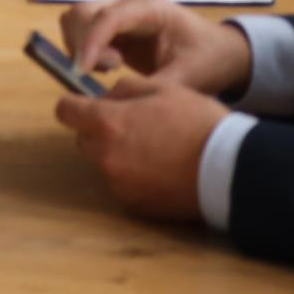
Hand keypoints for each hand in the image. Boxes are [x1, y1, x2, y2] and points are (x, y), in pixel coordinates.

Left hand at [55, 74, 225, 223]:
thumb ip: (125, 88)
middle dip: (100, 131)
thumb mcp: (164, 89)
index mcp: (108, 123)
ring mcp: (118, 184)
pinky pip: (123, 185)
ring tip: (154, 148)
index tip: (86, 105)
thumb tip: (107, 96)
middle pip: (84, 140)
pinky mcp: (134, 205)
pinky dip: (134, 177)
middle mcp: (105, 156)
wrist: (228, 168)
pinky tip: (162, 170)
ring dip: (118, 154)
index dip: (75, 105)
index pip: (66, 111)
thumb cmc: (198, 122)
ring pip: (105, 163)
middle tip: (133, 125)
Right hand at [60, 0, 251, 94]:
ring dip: (81, 46)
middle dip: (82, 44)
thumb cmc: (209, 60)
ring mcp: (120, 13)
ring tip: (110, 68)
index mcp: (150, 8)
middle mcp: (130, 4)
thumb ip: (151, 89)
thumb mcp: (187, 78)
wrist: (222, 53)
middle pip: (83, 12)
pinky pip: (84, 32)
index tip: (84, 71)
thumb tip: (114, 104)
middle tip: (108, 70)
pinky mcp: (115, 27)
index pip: (108, 17)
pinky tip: (110, 67)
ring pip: (77, 20)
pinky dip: (85, 50)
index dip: (91, 42)